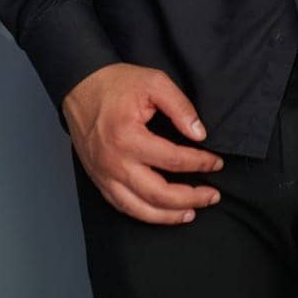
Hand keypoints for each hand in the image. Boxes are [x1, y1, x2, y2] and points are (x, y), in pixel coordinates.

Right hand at [63, 62, 224, 224]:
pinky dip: (145, 215)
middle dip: (191, 198)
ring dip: (169, 216)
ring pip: (140, 209)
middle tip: (212, 195)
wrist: (80, 87)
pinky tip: (161, 213)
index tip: (216, 162)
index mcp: (128, 137)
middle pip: (159, 194)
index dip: (200, 163)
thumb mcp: (154, 82)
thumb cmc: (116, 83)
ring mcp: (104, 176)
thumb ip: (180, 107)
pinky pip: (123, 206)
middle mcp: (115, 163)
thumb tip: (199, 134)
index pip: (173, 160)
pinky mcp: (99, 180)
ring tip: (192, 212)